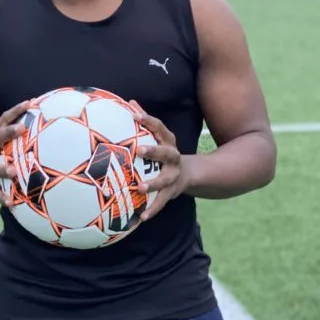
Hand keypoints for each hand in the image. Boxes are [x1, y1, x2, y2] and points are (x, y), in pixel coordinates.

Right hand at [0, 100, 30, 205]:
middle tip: (22, 128)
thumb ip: (19, 136)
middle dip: (7, 132)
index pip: (3, 119)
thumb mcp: (3, 144)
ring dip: (2, 169)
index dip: (16, 110)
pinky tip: (11, 203)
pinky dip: (1, 197)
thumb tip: (49, 123)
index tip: (30, 102)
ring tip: (13, 172)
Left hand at [129, 100, 188, 220]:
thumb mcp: (158, 136)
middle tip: (139, 150)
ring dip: (153, 183)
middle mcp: (173, 158)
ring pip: (164, 180)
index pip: (159, 127)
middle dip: (154, 151)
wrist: (189, 174)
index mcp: (168, 141)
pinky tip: (141, 217)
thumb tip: (130, 102)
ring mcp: (173, 176)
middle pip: (166, 153)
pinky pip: (161, 202)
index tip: (134, 113)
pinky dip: (152, 210)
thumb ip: (145, 121)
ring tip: (139, 187)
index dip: (148, 119)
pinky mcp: (171, 192)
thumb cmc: (164, 151)